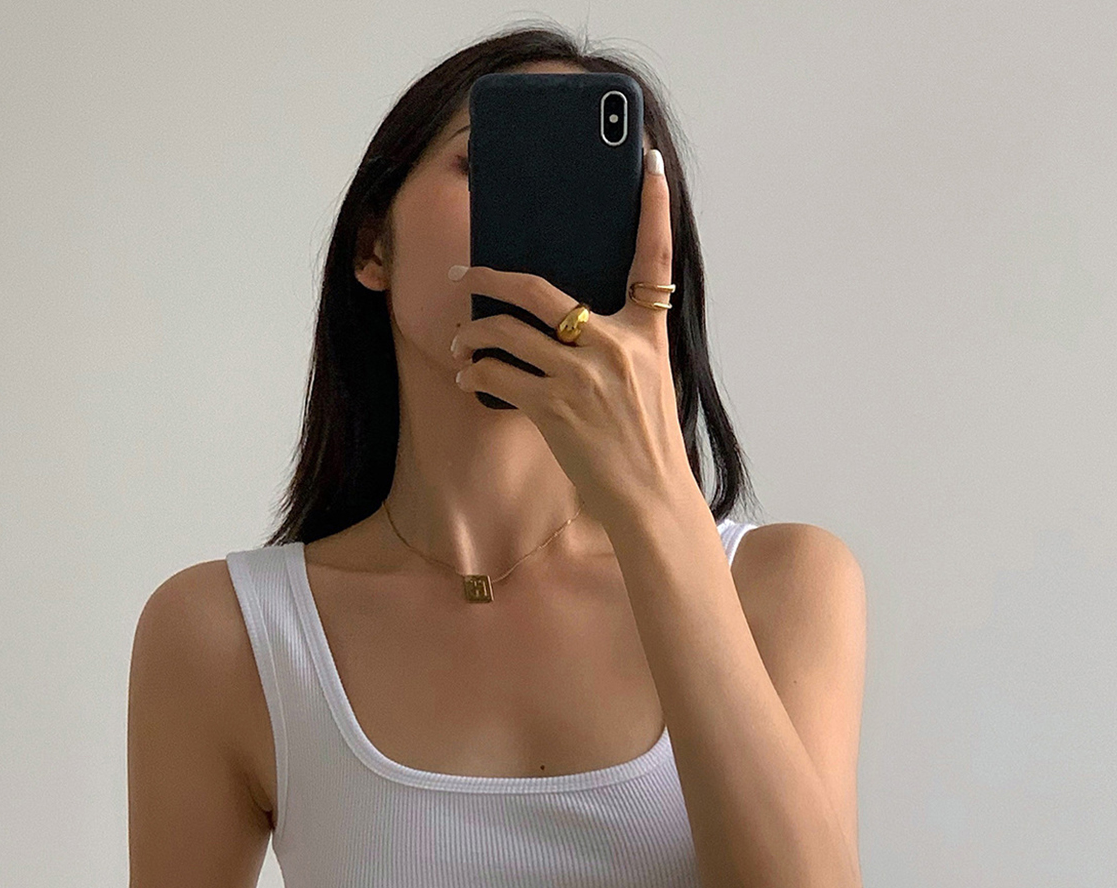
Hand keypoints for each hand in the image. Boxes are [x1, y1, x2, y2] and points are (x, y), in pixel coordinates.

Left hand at [447, 149, 700, 539]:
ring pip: (507, 332)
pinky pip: (499, 375)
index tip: (651, 162)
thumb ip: (619, 341)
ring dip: (472, 334)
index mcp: (647, 332)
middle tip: (464, 275)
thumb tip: (563, 319)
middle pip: (540, 289)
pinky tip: (468, 378)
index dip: (656, 208)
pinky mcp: (557, 408)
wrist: (650, 496)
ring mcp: (584, 375)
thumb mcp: (649, 378)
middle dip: (490, 277)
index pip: (655, 258)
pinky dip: (476, 374)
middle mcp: (616, 345)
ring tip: (460, 342)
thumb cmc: (645, 439)